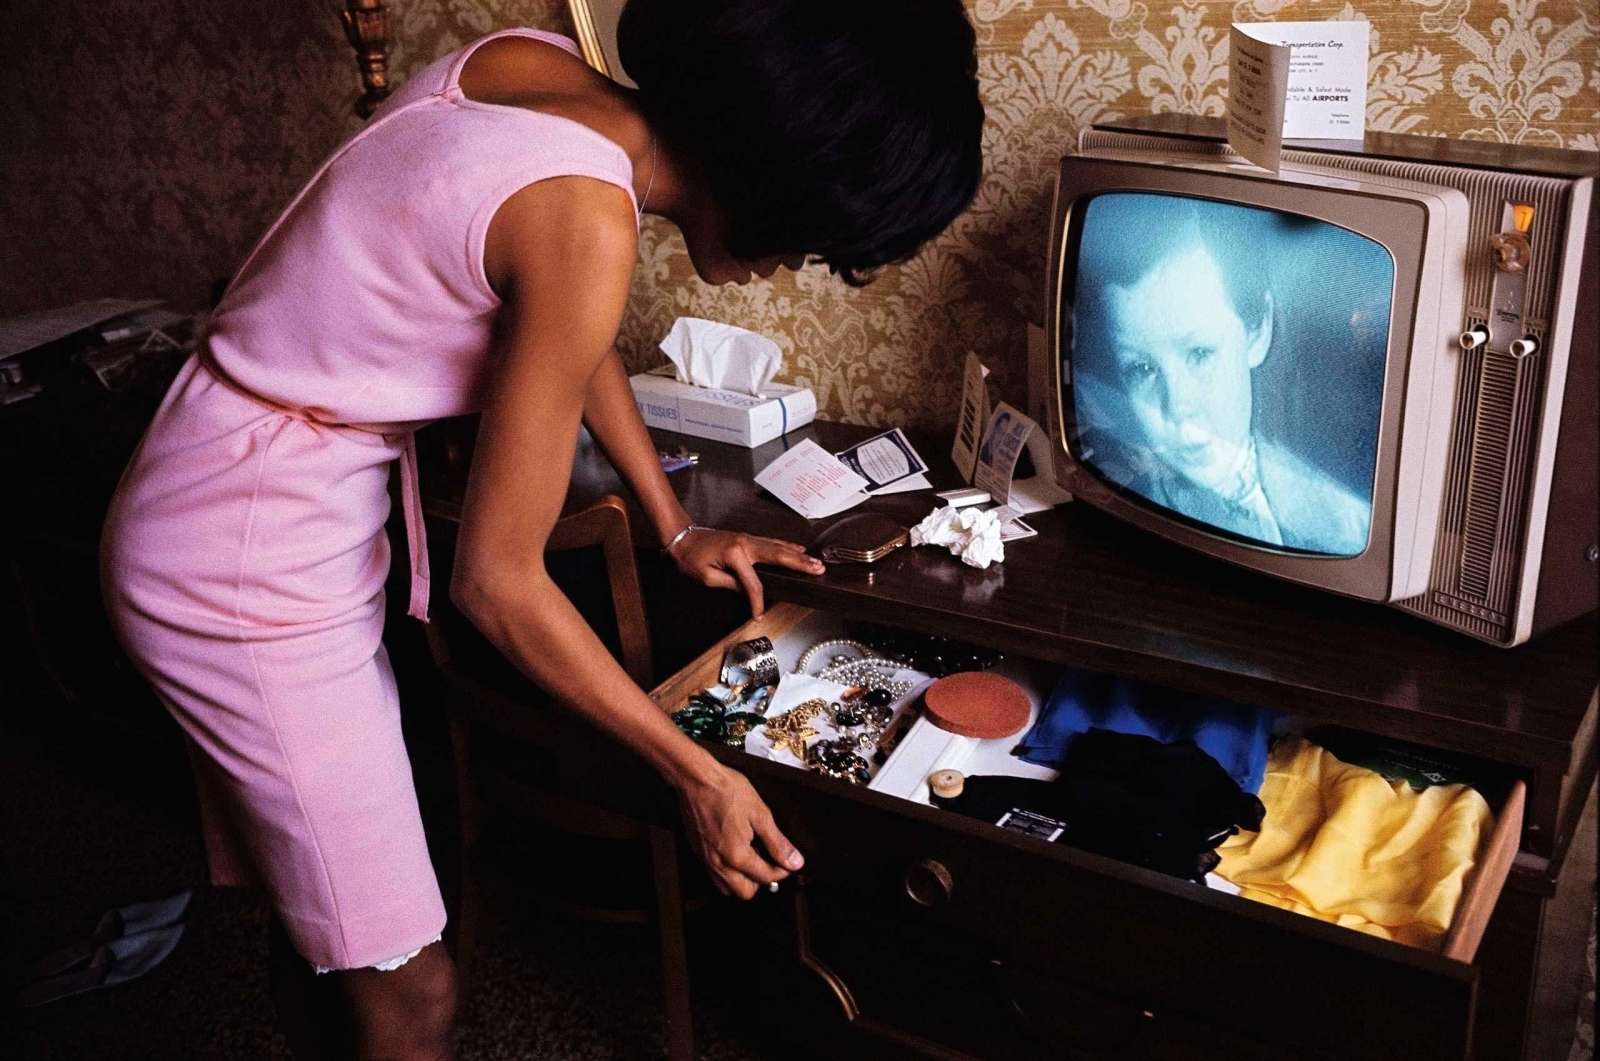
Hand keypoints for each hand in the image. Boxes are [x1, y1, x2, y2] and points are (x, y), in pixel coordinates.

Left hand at [668, 527, 823, 615]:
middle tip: (819, 570)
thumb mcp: (707, 578)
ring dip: (799, 555)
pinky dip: (787, 546)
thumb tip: (749, 593)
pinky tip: (799, 549)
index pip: (753, 583)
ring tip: (816, 562)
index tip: (758, 616)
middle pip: (778, 556)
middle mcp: (746, 544)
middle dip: (800, 564)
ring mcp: (748, 539)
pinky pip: (772, 542)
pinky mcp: (748, 538)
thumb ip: (731, 585)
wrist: (683, 536)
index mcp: (735, 555)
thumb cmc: (691, 558)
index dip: (757, 602)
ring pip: (778, 547)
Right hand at [677, 763, 803, 898]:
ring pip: (727, 888)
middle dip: (761, 881)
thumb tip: (794, 861)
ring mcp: (706, 860)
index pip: (766, 878)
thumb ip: (778, 843)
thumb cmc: (726, 791)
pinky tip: (736, 853)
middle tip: (770, 861)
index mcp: (737, 856)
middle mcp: (719, 864)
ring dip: (743, 880)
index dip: (782, 870)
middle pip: (745, 892)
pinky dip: (728, 873)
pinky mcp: (699, 853)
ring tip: (753, 857)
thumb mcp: (760, 814)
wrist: (697, 779)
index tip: (788, 860)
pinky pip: (715, 876)